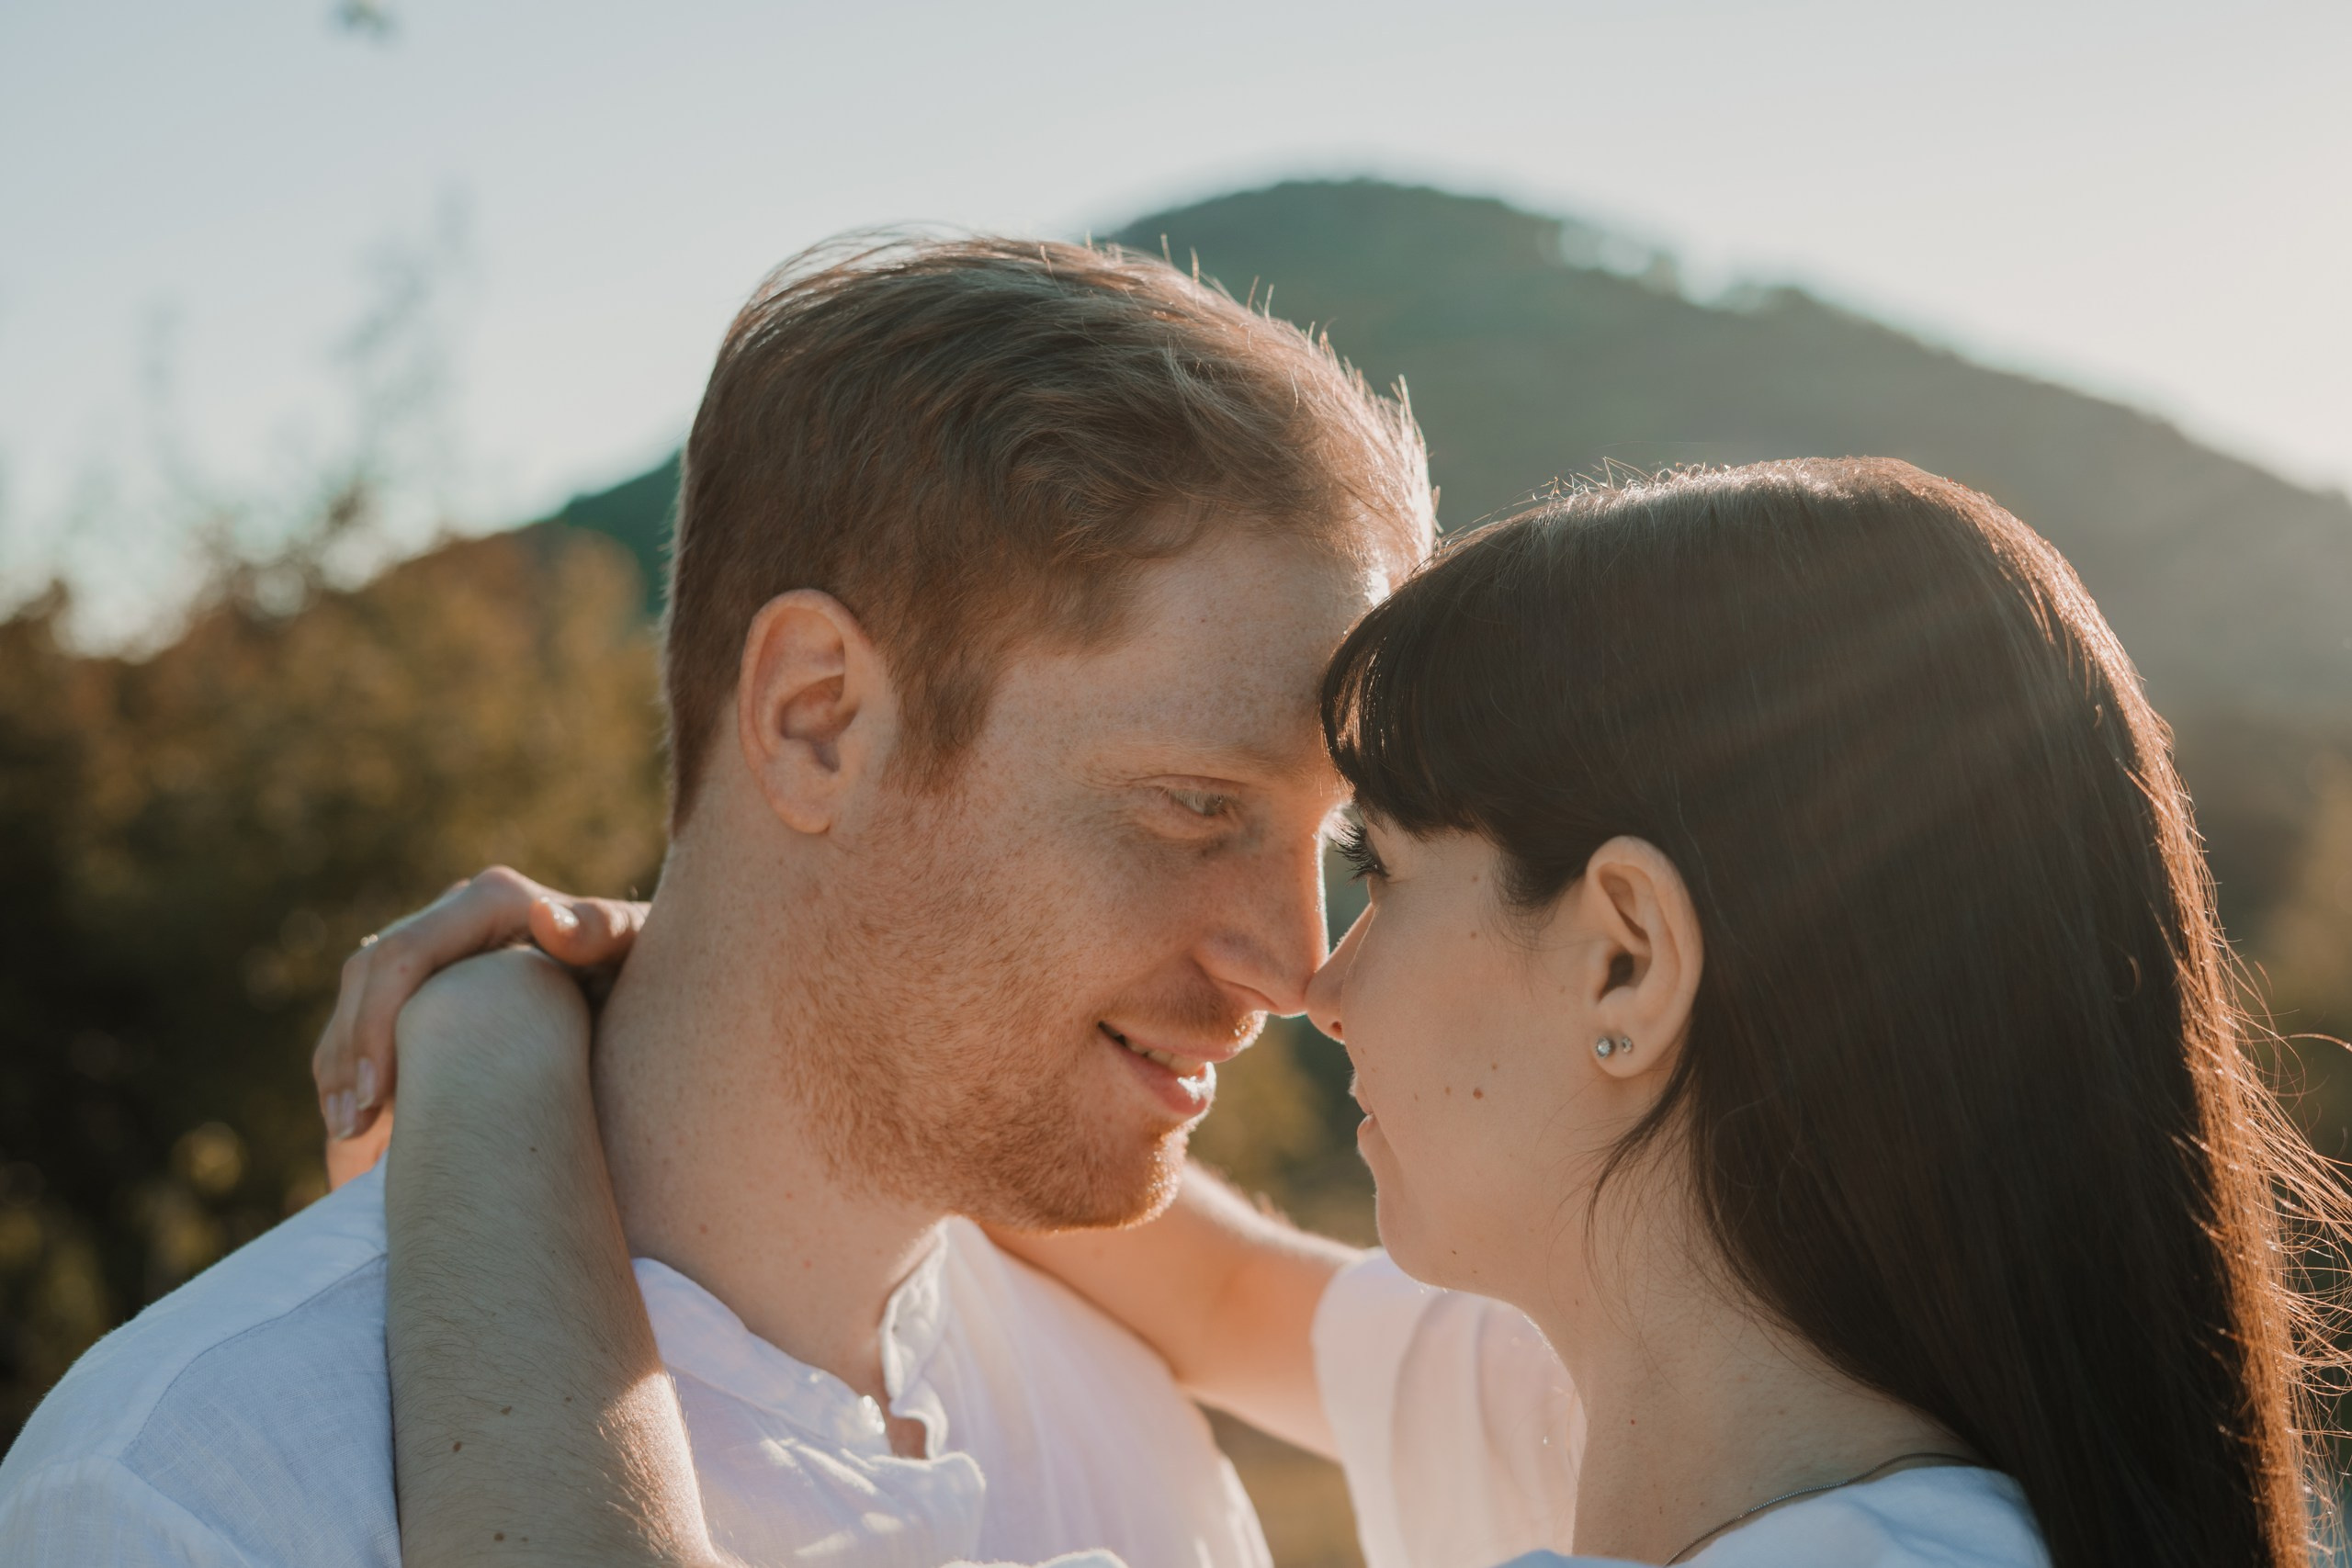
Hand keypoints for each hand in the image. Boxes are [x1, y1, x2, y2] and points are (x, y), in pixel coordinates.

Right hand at [313, 866, 646, 1180]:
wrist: (650, 980)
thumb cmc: (645, 967)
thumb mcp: (634, 948)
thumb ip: (600, 931)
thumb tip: (549, 920)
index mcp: (492, 899)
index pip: (403, 955)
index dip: (375, 1023)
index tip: (378, 1096)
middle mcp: (456, 913)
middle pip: (367, 976)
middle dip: (349, 1053)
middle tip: (351, 1131)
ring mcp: (440, 943)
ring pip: (357, 999)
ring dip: (341, 1067)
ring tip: (347, 1139)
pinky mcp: (434, 980)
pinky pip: (372, 1019)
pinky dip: (357, 1069)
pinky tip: (360, 1127)